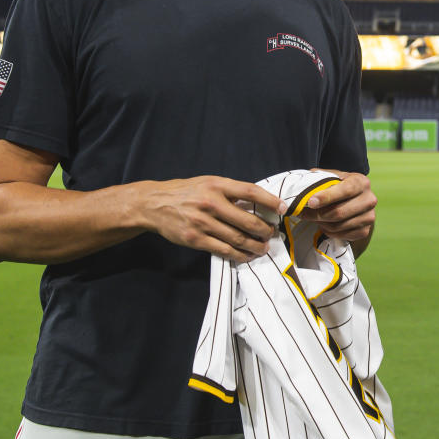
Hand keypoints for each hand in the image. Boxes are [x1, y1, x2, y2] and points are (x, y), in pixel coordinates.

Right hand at [140, 175, 285, 262]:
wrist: (155, 204)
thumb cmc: (186, 192)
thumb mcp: (208, 183)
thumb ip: (230, 191)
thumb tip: (256, 202)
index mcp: (217, 185)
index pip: (250, 191)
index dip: (270, 201)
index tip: (283, 208)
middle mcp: (211, 203)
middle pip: (247, 220)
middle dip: (265, 229)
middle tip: (273, 233)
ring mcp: (203, 222)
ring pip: (237, 238)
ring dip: (255, 245)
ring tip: (264, 247)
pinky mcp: (195, 239)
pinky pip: (223, 250)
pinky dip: (239, 255)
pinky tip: (247, 255)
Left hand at [298, 169, 375, 243]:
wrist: (356, 200)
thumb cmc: (340, 187)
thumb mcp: (333, 178)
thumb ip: (320, 178)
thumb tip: (302, 187)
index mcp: (361, 182)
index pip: (345, 190)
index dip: (326, 197)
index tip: (311, 202)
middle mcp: (369, 199)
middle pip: (339, 212)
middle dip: (317, 215)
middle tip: (303, 214)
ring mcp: (369, 217)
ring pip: (338, 226)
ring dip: (321, 223)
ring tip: (314, 218)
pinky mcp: (365, 231)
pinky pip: (342, 235)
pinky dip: (329, 232)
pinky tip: (324, 224)